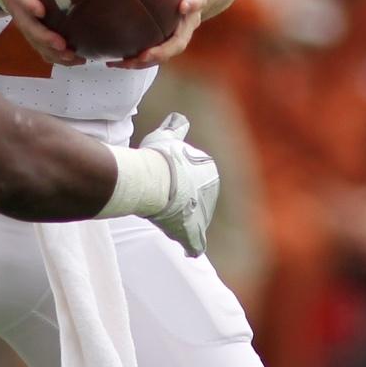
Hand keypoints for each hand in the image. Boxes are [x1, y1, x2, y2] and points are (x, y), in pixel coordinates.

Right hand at [0, 0, 85, 67]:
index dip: (28, 2)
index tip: (40, 10)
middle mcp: (18, 3)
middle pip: (27, 25)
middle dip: (43, 38)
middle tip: (62, 45)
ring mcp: (23, 19)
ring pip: (35, 41)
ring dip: (52, 53)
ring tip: (75, 58)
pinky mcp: (31, 28)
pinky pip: (42, 46)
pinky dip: (58, 56)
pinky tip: (80, 59)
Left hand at [110, 0, 206, 69]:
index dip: (193, 2)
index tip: (185, 5)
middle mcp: (188, 20)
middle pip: (178, 41)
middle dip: (162, 51)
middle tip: (143, 55)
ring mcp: (176, 33)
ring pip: (161, 53)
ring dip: (141, 61)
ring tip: (117, 63)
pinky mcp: (163, 40)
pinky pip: (147, 52)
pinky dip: (130, 57)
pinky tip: (106, 57)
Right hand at [138, 112, 219, 256]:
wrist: (153, 180)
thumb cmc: (158, 158)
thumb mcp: (167, 136)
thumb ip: (175, 126)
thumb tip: (178, 117)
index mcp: (210, 171)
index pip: (196, 180)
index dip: (180, 182)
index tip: (164, 182)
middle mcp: (212, 193)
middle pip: (196, 202)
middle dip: (184, 205)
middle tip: (163, 202)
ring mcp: (203, 215)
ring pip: (194, 221)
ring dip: (184, 223)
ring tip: (165, 220)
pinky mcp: (194, 233)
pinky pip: (195, 243)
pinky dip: (192, 246)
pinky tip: (188, 249)